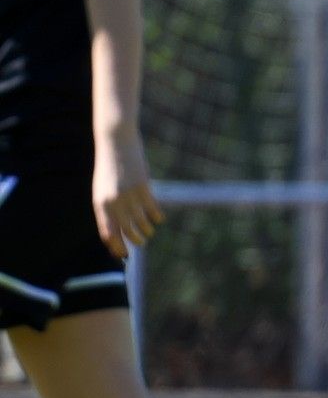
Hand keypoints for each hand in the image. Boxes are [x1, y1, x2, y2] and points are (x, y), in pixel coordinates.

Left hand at [92, 129, 162, 259]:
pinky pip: (152, 208)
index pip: (108, 232)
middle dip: (135, 240)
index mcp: (100, 203)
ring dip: (146, 229)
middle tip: (140, 243)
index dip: (117, 246)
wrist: (115, 143)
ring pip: (141, 221)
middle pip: (126, 230)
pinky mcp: (144, 187)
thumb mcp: (101, 189)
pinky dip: (156, 216)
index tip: (123, 255)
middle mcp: (114, 201)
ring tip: (148, 232)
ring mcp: (129, 194)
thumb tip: (115, 229)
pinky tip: (158, 219)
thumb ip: (107, 208)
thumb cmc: (108, 168)